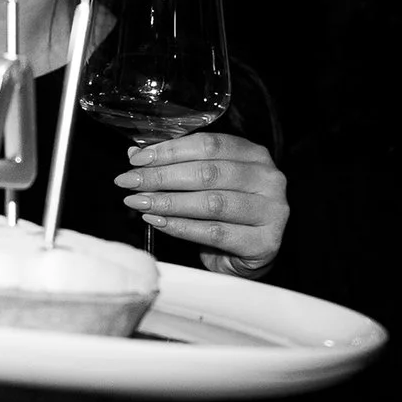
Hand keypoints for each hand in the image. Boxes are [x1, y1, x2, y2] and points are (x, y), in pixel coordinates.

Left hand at [115, 132, 288, 272]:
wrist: (246, 257)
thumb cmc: (225, 215)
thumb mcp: (203, 184)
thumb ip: (176, 166)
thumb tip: (136, 155)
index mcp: (254, 155)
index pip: (209, 145)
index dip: (169, 151)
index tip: (138, 160)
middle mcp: (268, 179)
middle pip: (208, 173)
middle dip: (162, 177)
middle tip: (130, 182)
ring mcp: (271, 211)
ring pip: (211, 202)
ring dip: (168, 202)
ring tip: (139, 202)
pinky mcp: (264, 241)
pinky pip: (215, 232)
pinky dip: (181, 226)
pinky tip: (158, 221)